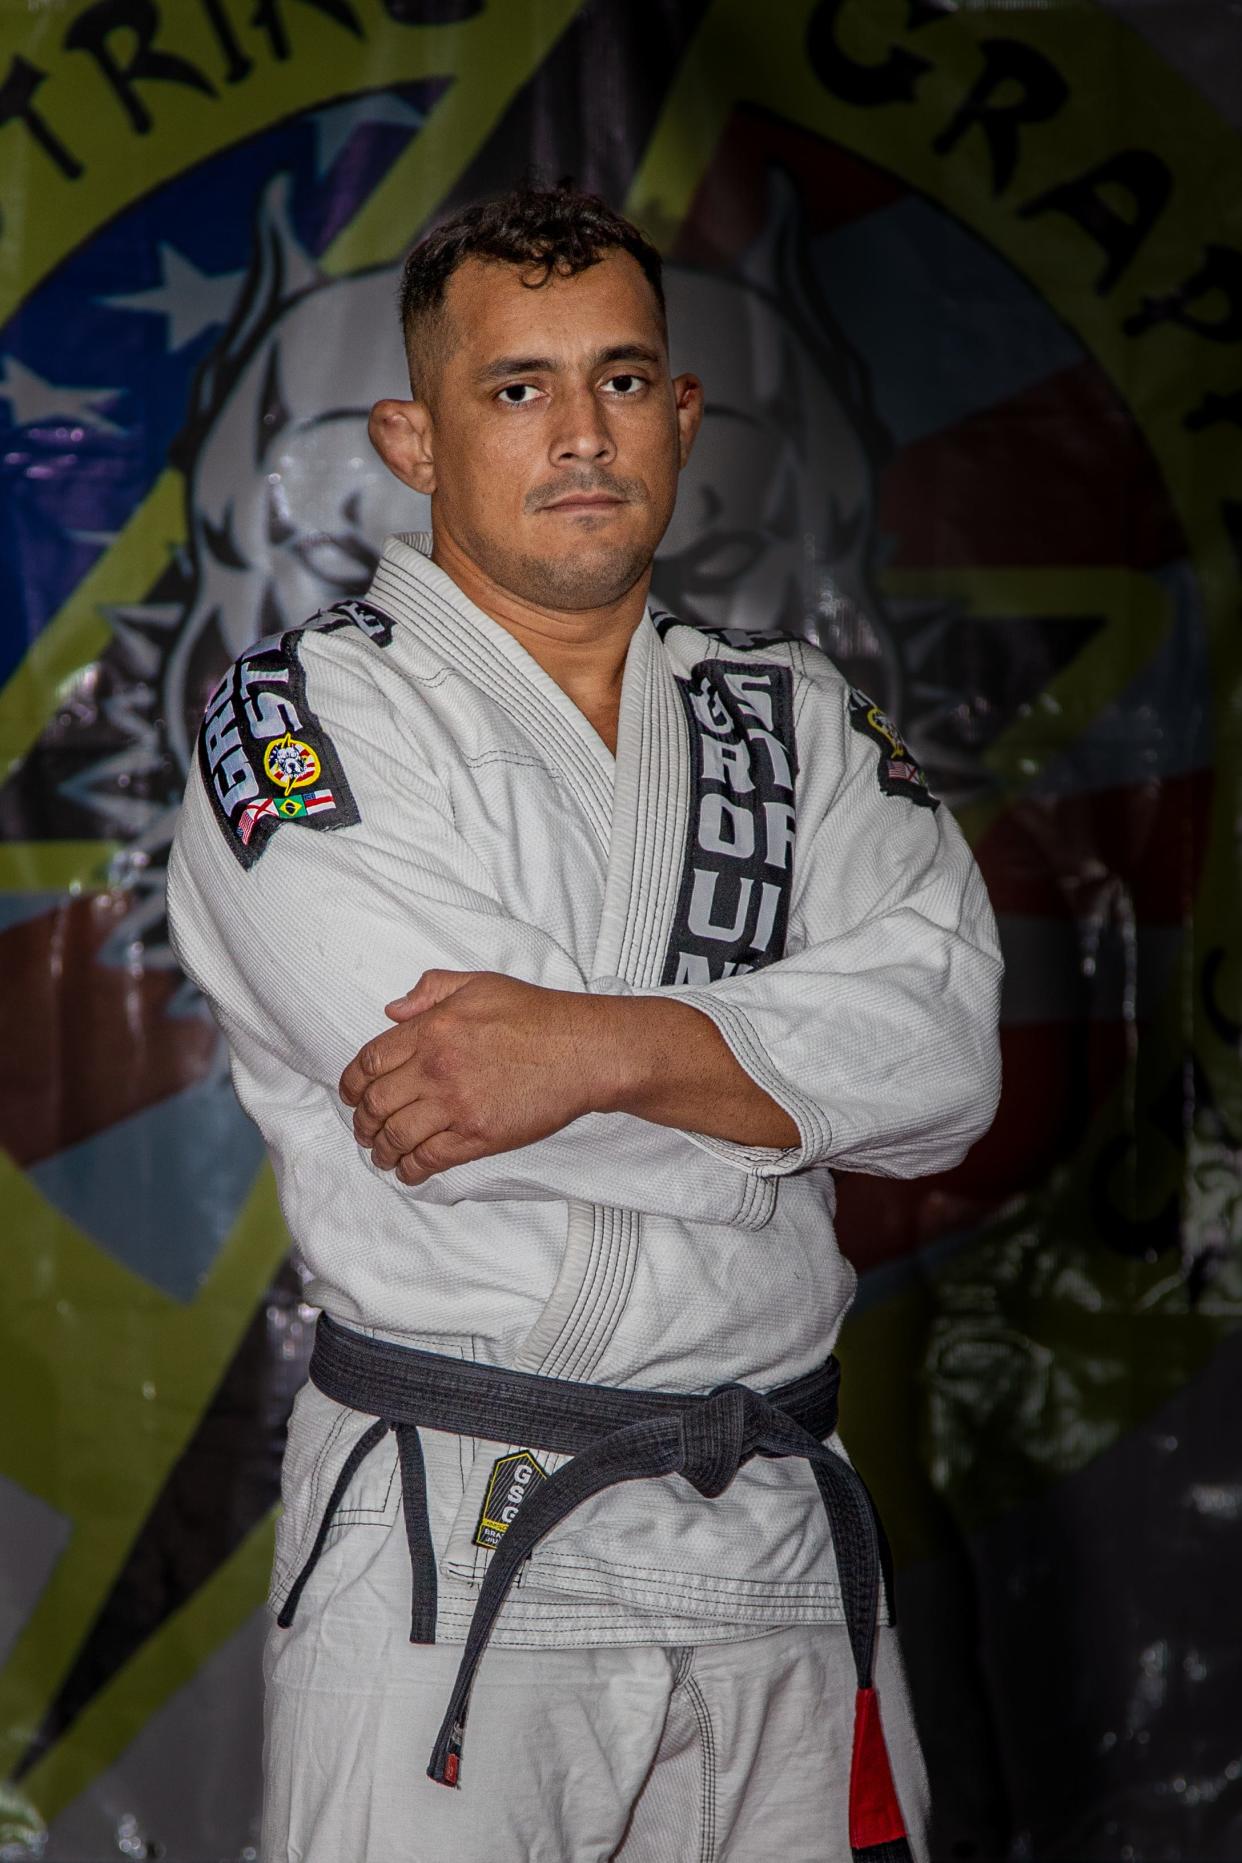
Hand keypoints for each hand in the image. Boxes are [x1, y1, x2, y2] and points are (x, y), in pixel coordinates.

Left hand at [339, 970, 613, 1183]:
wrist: (582, 1051)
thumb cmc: (537, 1015)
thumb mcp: (479, 984)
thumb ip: (430, 991)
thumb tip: (392, 1011)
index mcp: (431, 1030)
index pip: (369, 1062)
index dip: (351, 1084)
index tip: (350, 1095)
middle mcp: (435, 1069)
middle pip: (376, 1104)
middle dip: (362, 1121)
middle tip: (363, 1128)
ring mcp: (455, 1106)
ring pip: (396, 1136)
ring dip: (381, 1150)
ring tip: (380, 1154)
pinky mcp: (477, 1137)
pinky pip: (428, 1159)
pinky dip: (410, 1169)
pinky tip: (407, 1170)